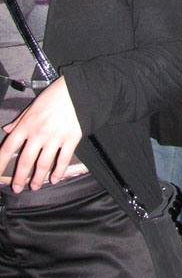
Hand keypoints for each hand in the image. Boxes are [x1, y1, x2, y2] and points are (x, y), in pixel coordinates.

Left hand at [0, 76, 81, 191]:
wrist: (79, 89)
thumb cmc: (55, 95)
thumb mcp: (33, 106)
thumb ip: (19, 120)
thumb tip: (7, 129)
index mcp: (27, 124)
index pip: (9, 147)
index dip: (0, 162)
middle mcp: (39, 133)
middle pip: (26, 160)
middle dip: (20, 177)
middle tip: (17, 188)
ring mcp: (55, 137)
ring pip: (43, 164)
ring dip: (38, 178)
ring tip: (35, 186)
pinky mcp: (71, 139)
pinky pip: (63, 160)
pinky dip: (58, 172)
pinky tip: (54, 179)